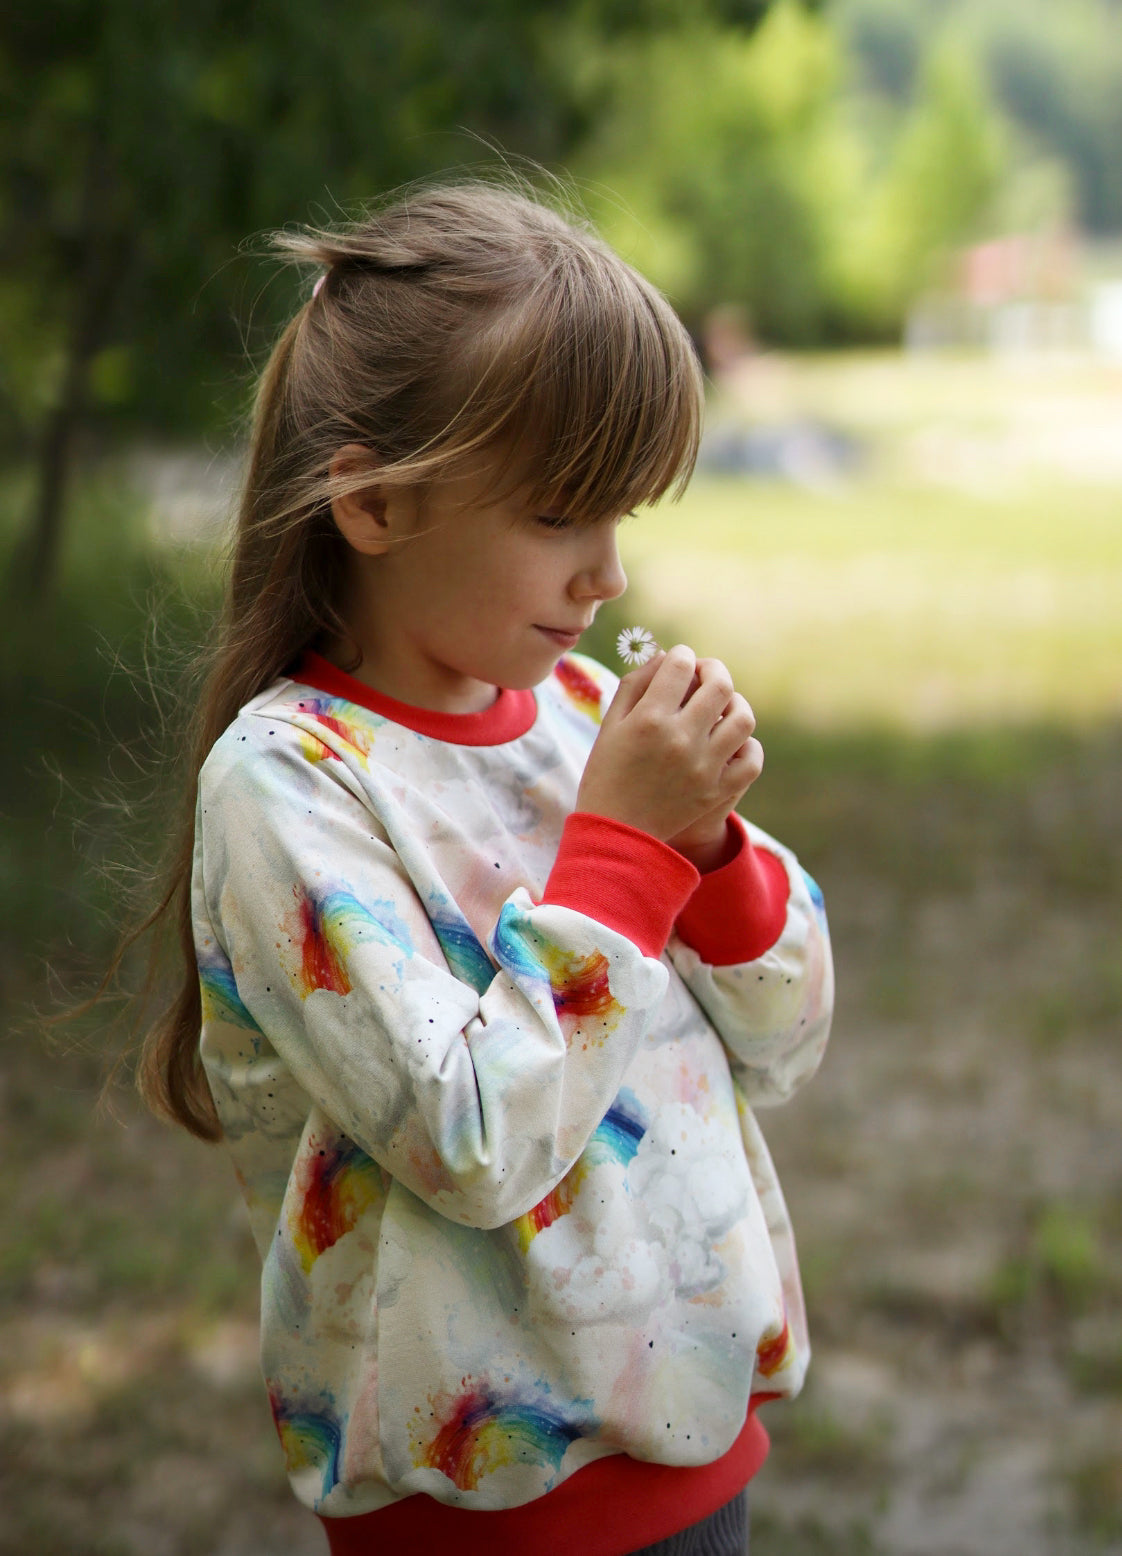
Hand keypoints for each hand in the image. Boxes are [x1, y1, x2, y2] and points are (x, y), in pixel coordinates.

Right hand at [575, 645, 762, 850]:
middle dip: (713, 670)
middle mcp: (681, 739)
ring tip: (722, 707)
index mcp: (649, 720)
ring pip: (742, 718)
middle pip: (719, 685)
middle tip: (705, 675)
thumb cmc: (608, 773)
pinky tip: (730, 741)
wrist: (617, 833)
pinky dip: (747, 744)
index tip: (680, 660)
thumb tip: (667, 656)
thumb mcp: (611, 725)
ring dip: (735, 704)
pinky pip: (752, 757)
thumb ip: (636, 685)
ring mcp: (704, 767)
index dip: (682, 655)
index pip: (681, 665)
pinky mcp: (718, 791)